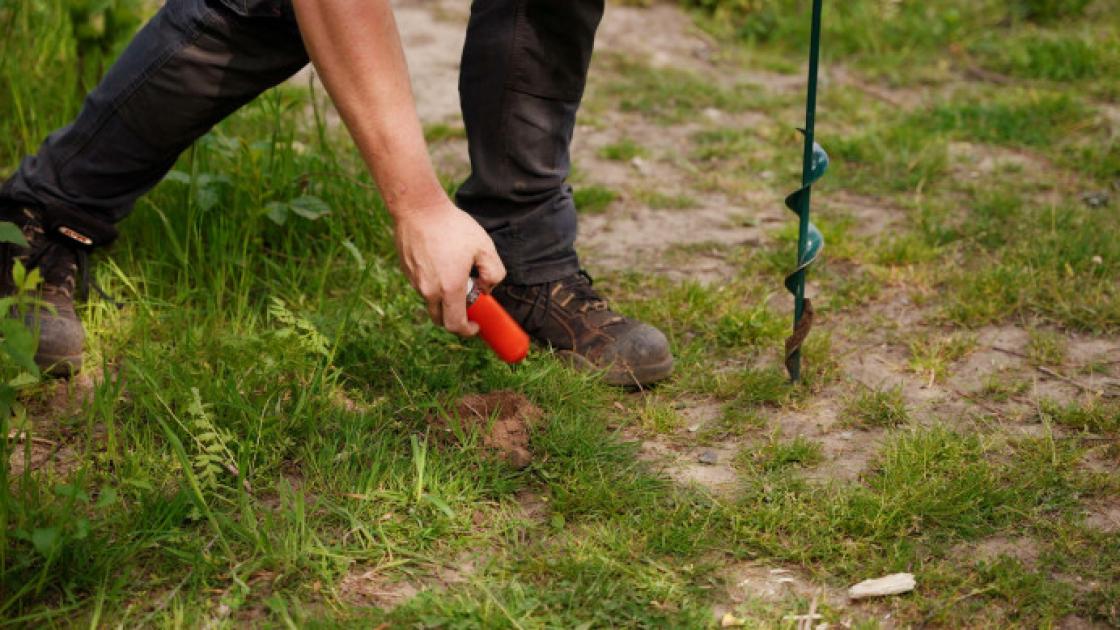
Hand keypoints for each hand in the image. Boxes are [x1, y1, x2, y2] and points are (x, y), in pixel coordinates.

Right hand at [393, 199, 505, 335]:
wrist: (419, 208)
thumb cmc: (453, 226)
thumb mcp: (485, 247)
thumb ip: (494, 273)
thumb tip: (487, 288)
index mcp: (449, 289)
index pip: (455, 325)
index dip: (467, 331)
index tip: (476, 325)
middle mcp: (429, 290)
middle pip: (440, 319)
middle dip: (455, 318)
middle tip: (467, 302)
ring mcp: (415, 281)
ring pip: (431, 301)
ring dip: (444, 298)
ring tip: (454, 271)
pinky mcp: (407, 271)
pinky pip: (422, 286)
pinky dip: (433, 283)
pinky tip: (440, 260)